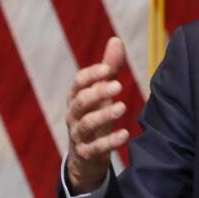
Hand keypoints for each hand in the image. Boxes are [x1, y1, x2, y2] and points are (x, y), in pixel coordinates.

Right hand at [65, 37, 131, 194]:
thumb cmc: (94, 117)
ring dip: (103, 115)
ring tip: (123, 107)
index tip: (108, 69)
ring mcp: (77, 135)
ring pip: (85, 124)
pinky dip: (109, 142)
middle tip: (118, 85)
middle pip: (80, 102)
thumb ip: (109, 68)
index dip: (92, 75)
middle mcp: (73, 115)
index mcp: (76, 97)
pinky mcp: (86, 153)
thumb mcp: (102, 93)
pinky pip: (95, 148)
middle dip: (97, 92)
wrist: (85, 157)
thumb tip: (116, 39)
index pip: (79, 82)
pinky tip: (125, 135)